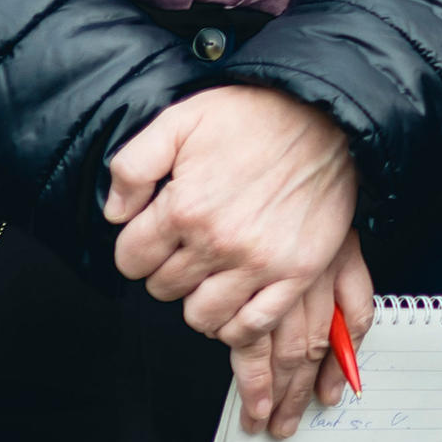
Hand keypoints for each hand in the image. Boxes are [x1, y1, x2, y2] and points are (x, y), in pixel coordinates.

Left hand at [104, 86, 363, 424]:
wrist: (326, 118)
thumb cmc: (254, 116)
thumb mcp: (180, 119)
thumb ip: (133, 164)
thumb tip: (115, 213)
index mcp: (185, 206)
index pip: (131, 260)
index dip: (136, 249)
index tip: (153, 238)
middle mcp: (218, 241)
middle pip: (163, 289)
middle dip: (167, 271)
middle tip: (186, 250)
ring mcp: (259, 262)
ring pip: (202, 316)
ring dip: (198, 300)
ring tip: (210, 275)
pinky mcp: (296, 273)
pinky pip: (252, 325)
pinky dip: (237, 324)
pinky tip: (236, 300)